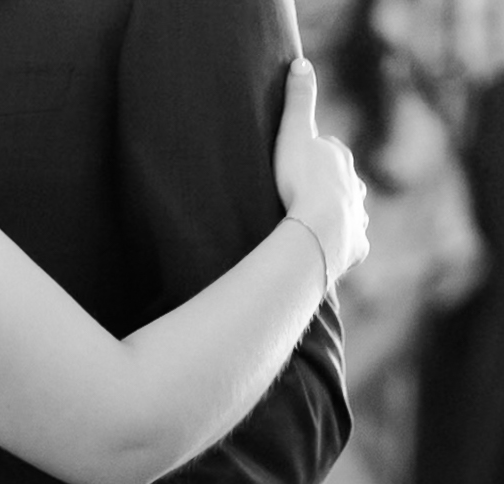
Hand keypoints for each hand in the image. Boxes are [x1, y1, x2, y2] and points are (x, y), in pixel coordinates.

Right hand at [274, 59, 368, 289]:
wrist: (318, 229)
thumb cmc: (302, 182)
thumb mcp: (294, 133)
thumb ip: (298, 100)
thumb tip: (300, 62)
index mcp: (340, 160)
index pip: (331, 152)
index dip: (318, 156)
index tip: (302, 163)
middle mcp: (356, 188)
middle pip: (347, 183)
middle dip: (334, 187)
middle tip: (312, 196)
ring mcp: (359, 219)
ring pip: (354, 214)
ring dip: (342, 217)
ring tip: (321, 227)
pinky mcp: (357, 248)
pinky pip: (353, 246)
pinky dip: (344, 248)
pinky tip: (331, 252)